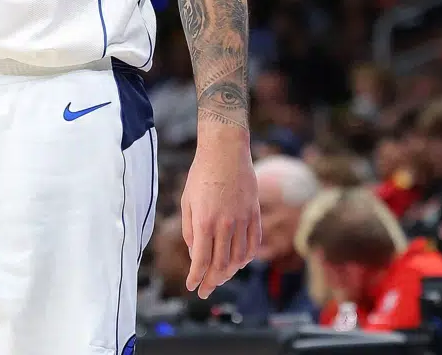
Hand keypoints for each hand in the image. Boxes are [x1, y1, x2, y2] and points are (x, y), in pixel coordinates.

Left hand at [181, 123, 261, 298]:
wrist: (225, 151)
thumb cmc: (201, 174)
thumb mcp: (187, 202)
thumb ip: (190, 230)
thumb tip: (196, 253)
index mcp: (204, 222)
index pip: (201, 261)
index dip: (196, 278)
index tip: (192, 287)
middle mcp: (225, 224)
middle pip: (220, 264)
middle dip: (211, 282)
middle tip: (205, 290)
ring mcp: (242, 219)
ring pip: (238, 257)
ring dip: (229, 272)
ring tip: (220, 278)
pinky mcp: (254, 213)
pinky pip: (253, 243)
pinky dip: (247, 257)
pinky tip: (239, 262)